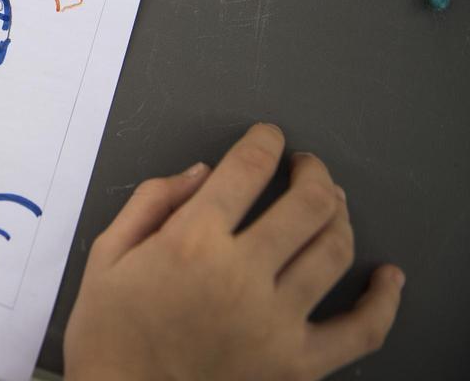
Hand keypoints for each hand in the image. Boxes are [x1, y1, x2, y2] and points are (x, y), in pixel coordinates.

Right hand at [63, 123, 403, 380]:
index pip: (247, 168)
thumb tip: (203, 173)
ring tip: (330, 205)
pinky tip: (388, 277)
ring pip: (334, 250)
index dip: (265, 141)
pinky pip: (360, 330)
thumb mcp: (107, 253)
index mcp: (191, 242)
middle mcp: (241, 275)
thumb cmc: (107, 331)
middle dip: (312, 171)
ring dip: (340, 214)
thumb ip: (151, 202)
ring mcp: (276, 321)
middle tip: (305, 166)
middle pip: (307, 203)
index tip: (269, 137)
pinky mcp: (296, 364)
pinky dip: (383, 300)